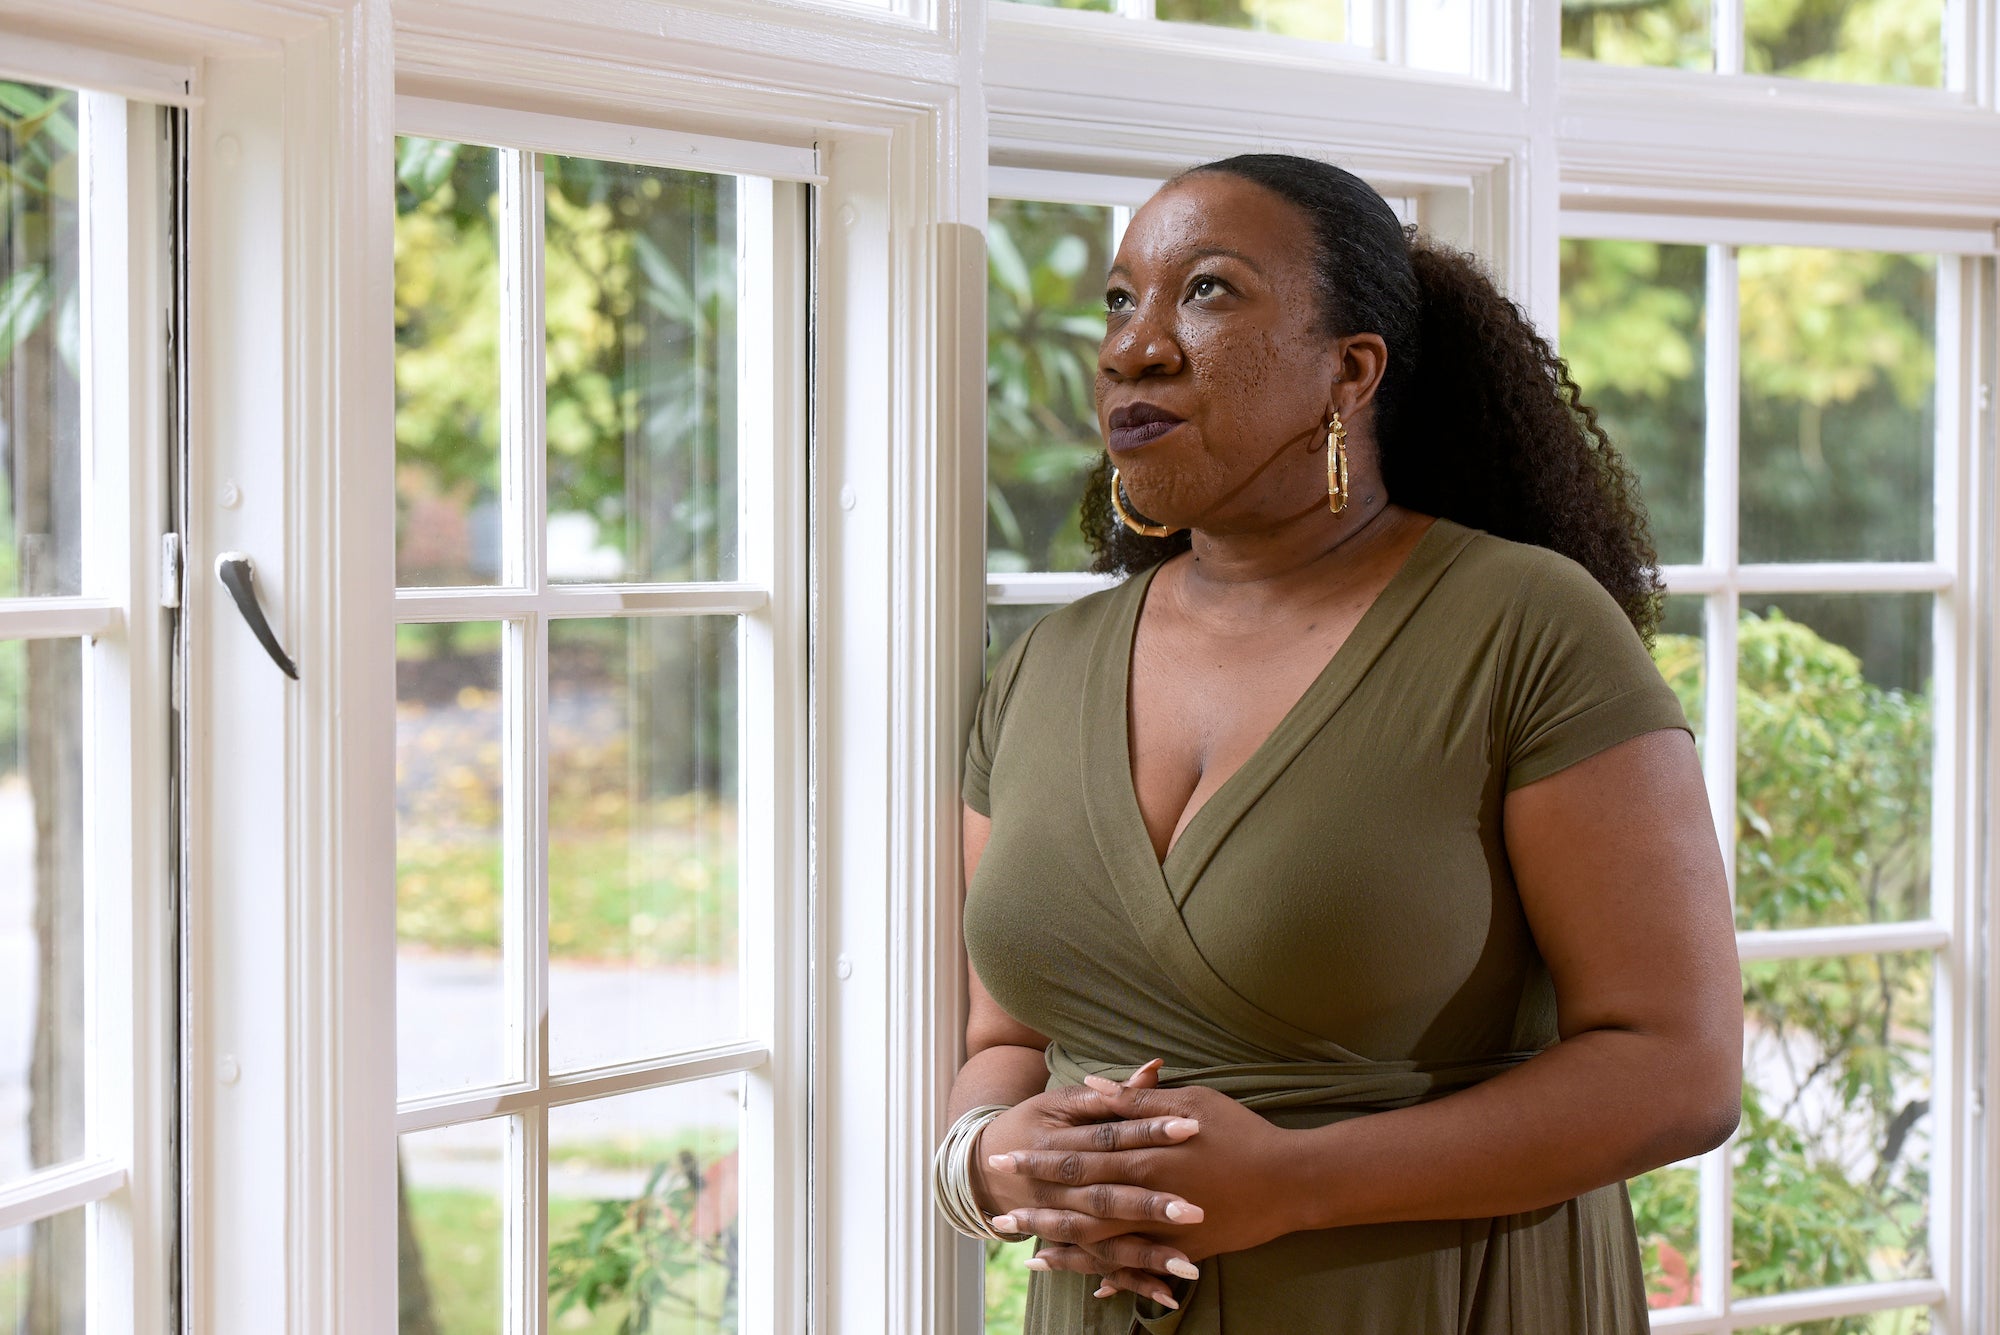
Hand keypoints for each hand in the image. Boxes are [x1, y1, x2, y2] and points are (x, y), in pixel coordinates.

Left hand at [988, 1074, 1298, 1306]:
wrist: (1291, 1179)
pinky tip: (1088, 1284)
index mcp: (1143, 1154)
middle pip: (1079, 1207)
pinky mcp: (1185, 1250)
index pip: (1076, 1159)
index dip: (1037, 1162)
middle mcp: (1147, 1195)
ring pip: (1103, 1244)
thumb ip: (1138, 1102)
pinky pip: (1140, 1266)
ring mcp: (1165, 1228)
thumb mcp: (1191, 1101)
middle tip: (998, 1220)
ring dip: (1064, 1250)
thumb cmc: (1241, 1131)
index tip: (1002, 1162)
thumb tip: (1096, 1086)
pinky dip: (1112, 1275)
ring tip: (1028, 1257)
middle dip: (1037, 1213)